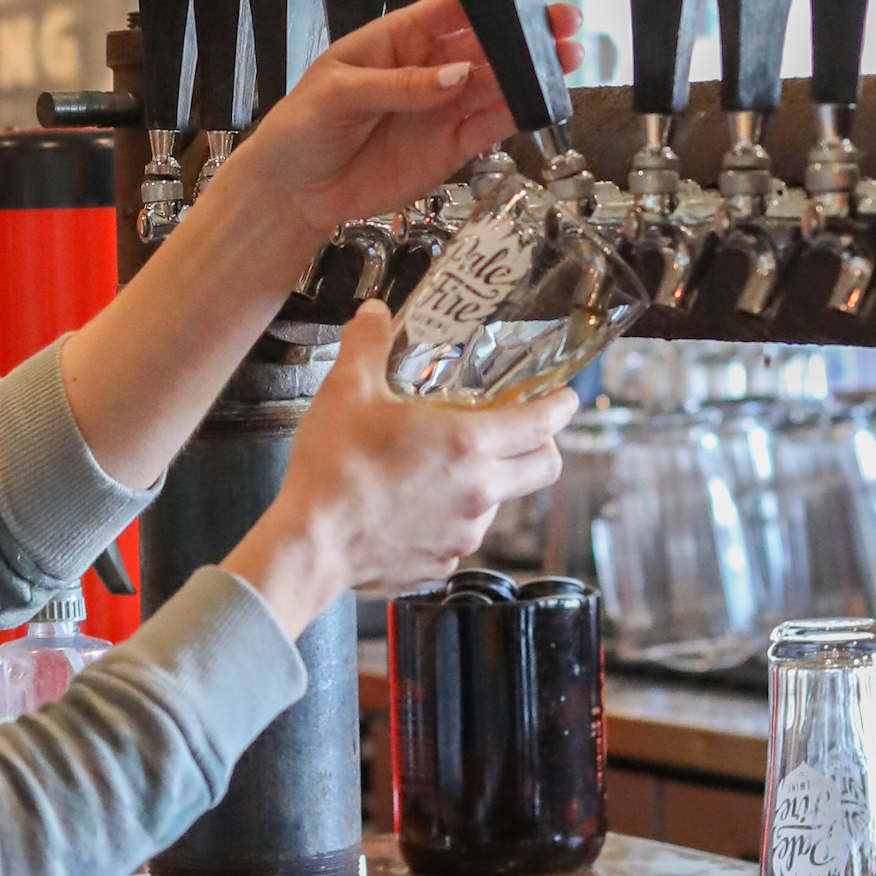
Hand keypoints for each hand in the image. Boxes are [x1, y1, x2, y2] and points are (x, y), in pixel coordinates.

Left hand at [221, 0, 583, 240]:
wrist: (293, 192)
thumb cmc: (302, 128)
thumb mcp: (339, 95)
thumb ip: (399, 85)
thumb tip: (456, 76)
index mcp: (397, 40)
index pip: (449, 11)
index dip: (488, 2)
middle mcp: (428, 68)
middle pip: (483, 46)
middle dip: (523, 37)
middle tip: (564, 29)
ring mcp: (442, 108)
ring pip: (494, 84)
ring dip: (529, 74)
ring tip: (566, 62)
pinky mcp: (450, 147)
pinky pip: (489, 126)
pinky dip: (516, 115)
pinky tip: (542, 102)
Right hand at [225, 303, 576, 637]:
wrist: (311, 543)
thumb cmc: (334, 467)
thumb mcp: (346, 390)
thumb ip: (367, 344)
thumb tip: (375, 314)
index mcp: (470, 443)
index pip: (543, 422)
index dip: (560, 405)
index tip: (564, 397)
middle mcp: (480, 491)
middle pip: (543, 467)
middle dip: (542, 444)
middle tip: (519, 428)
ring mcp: (465, 532)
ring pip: (501, 501)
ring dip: (489, 480)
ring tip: (446, 467)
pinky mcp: (442, 561)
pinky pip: (463, 533)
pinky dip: (451, 516)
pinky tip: (414, 505)